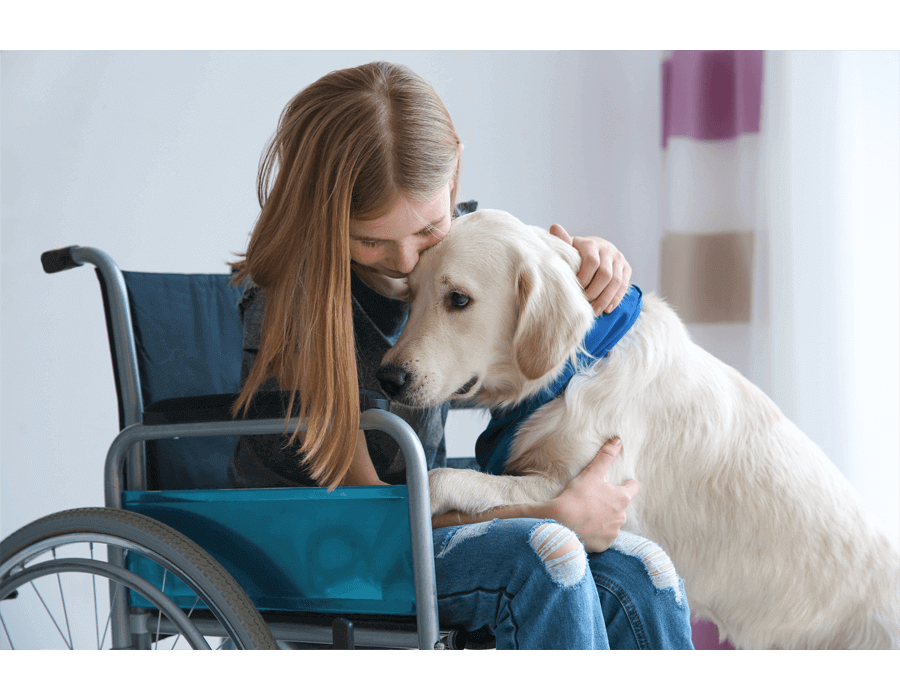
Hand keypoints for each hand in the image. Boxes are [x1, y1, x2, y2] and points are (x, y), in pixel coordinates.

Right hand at [545, 437, 640, 552]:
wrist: (561, 524)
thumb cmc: (576, 496)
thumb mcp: (591, 473)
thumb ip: (606, 456)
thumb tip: (618, 439)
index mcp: (621, 497)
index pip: (634, 488)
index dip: (628, 484)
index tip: (623, 483)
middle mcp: (622, 516)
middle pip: (621, 506)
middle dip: (611, 504)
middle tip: (594, 500)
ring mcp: (613, 532)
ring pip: (612, 523)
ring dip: (604, 519)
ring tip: (587, 515)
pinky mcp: (604, 545)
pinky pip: (603, 538)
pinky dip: (596, 533)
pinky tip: (584, 529)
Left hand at [549, 224, 631, 315]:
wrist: (596, 250)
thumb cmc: (577, 253)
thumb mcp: (569, 247)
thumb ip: (563, 241)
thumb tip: (554, 226)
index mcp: (591, 244)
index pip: (592, 262)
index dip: (584, 278)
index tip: (576, 289)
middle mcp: (607, 249)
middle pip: (606, 274)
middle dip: (595, 291)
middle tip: (585, 303)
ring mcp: (618, 258)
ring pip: (616, 282)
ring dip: (606, 298)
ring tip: (596, 311)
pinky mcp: (626, 267)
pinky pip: (624, 285)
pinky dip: (616, 298)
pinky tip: (607, 308)